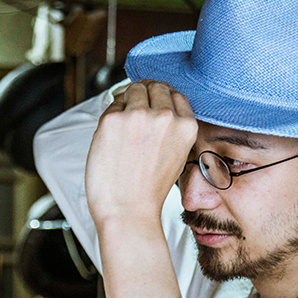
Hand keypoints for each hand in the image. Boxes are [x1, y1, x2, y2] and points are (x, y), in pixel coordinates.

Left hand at [85, 80, 196, 227]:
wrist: (128, 211)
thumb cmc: (148, 190)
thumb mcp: (177, 155)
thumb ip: (172, 128)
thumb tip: (156, 103)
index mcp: (186, 125)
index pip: (174, 92)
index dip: (160, 96)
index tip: (151, 103)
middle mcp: (165, 116)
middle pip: (153, 86)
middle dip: (143, 95)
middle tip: (134, 114)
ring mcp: (138, 115)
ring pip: (132, 90)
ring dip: (126, 101)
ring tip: (124, 128)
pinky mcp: (113, 119)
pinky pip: (112, 104)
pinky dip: (111, 116)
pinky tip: (113, 137)